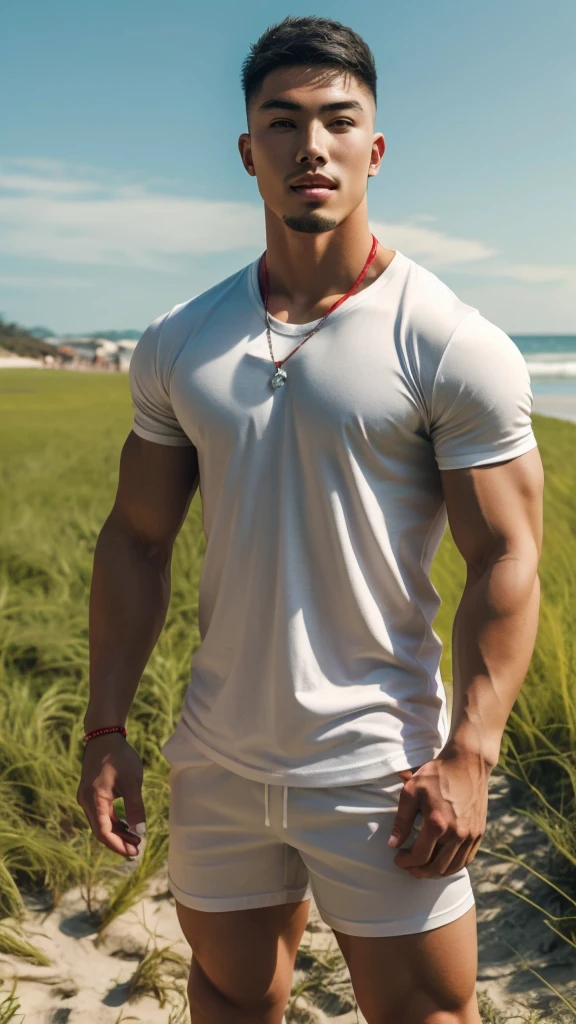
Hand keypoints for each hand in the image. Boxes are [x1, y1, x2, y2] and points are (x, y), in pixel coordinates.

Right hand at [77, 733, 146, 858]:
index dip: (118, 845)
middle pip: (101, 830)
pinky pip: (101, 814)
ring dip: (117, 833)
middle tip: (137, 850)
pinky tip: (128, 827)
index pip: (103, 832)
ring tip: (136, 840)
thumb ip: (135, 807)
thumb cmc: (119, 757)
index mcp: (94, 799)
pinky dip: (114, 822)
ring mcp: (87, 798)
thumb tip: (140, 831)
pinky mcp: (92, 794)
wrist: (104, 737)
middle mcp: (86, 801)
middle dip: (119, 842)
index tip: (133, 853)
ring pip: (101, 823)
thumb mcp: (132, 781)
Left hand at [388, 752, 490, 878]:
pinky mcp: (478, 833)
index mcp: (437, 823)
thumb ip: (402, 820)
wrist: (468, 763)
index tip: (397, 858)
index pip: (419, 856)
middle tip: (407, 866)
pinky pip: (465, 860)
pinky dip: (451, 866)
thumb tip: (392, 845)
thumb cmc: (436, 774)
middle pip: (435, 867)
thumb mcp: (411, 791)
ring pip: (451, 867)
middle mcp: (456, 833)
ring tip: (422, 867)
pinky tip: (440, 861)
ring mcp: (470, 835)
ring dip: (434, 872)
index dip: (405, 861)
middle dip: (418, 871)